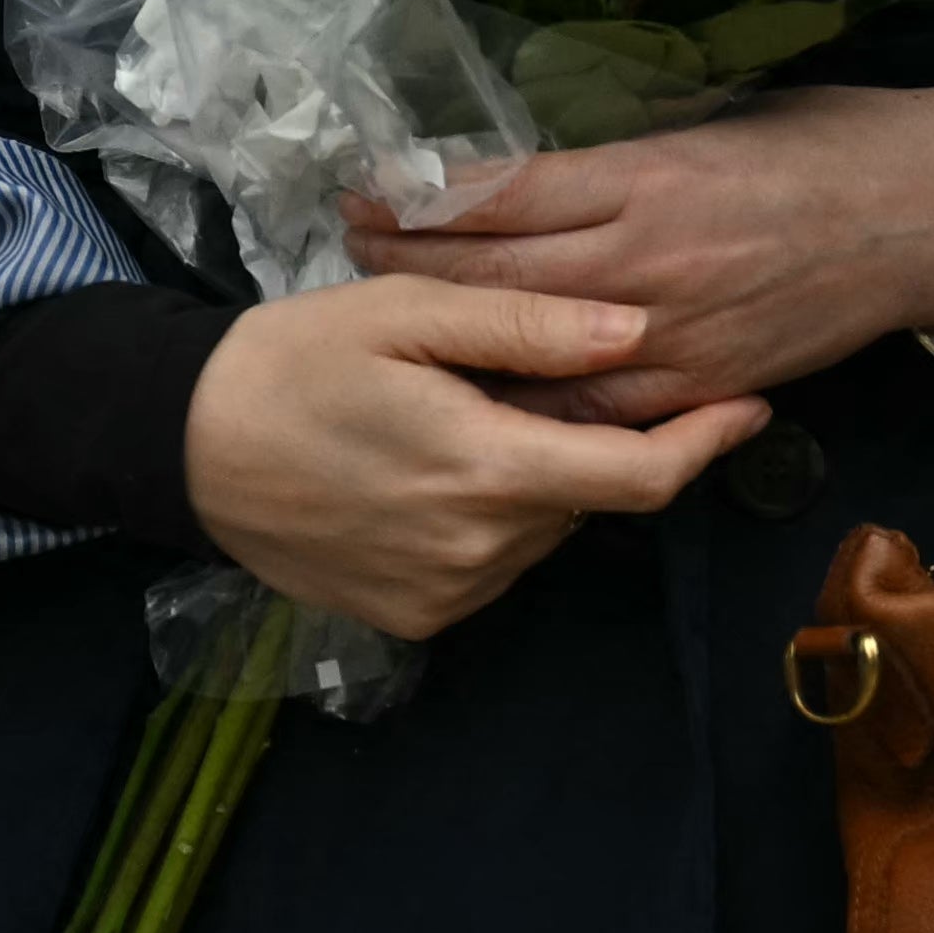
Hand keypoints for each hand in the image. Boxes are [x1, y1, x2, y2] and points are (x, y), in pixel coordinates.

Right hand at [177, 278, 765, 638]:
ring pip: (540, 528)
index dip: (707, 443)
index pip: (640, 476)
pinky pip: (490, 562)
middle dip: (583, 437)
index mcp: (488, 472)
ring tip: (454, 416)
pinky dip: (486, 515)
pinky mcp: (416, 620)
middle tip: (514, 377)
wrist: (180, 448)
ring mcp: (447, 597)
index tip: (752, 404)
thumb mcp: (405, 312)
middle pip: (586, 495)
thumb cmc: (294, 360)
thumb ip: (527, 326)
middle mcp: (480, 553)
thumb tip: (640, 331)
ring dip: (530, 477)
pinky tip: (423, 469)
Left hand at [349, 86, 933, 424]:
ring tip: (391, 322)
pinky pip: (600, 410)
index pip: (503, 193)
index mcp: (648, 177)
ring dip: (457, 337)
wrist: (930, 216)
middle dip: (412, 263)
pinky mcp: (707, 386)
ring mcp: (678, 335)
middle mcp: (650, 261)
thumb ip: (622, 158)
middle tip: (348, 244)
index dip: (423, 196)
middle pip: (499, 273)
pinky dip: (535, 403)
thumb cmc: (825, 144)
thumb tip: (532, 173)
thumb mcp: (711, 123)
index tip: (365, 185)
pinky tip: (482, 399)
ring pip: (537, 350)